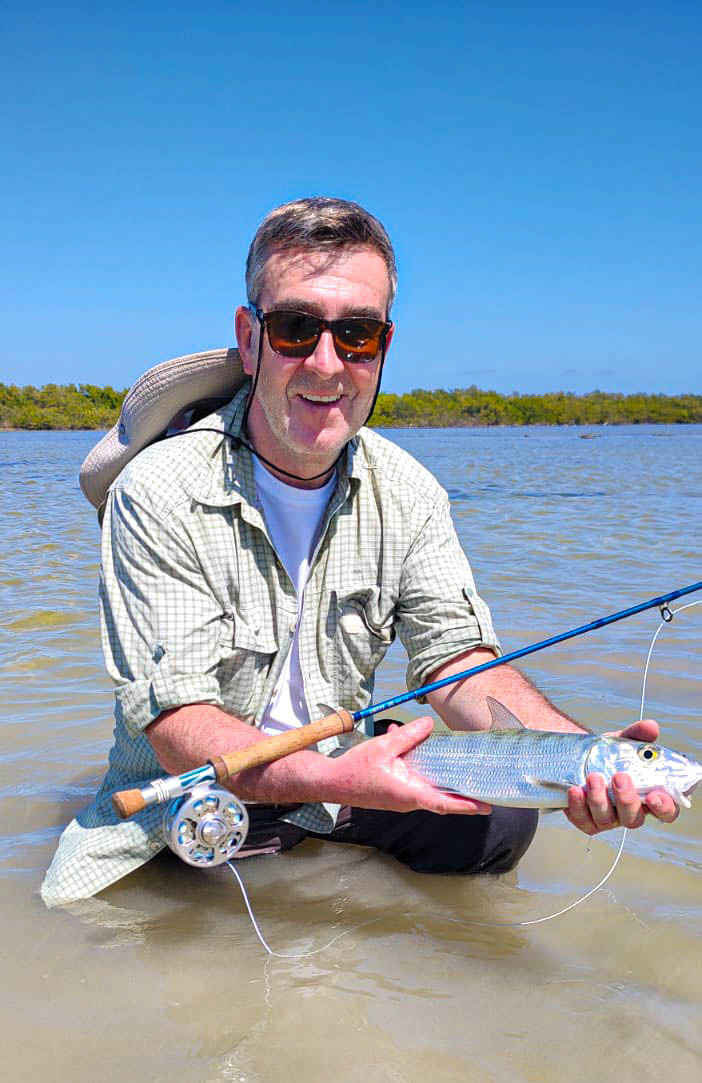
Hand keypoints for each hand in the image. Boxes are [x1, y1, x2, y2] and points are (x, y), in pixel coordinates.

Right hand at [330, 716, 491, 815]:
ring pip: (426, 784)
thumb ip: (408, 736)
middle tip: (481, 780)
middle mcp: (408, 799)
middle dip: (460, 788)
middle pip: (440, 795)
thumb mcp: (383, 746)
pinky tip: (405, 739)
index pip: (444, 803)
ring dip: (435, 769)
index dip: (466, 805)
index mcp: (408, 793)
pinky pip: (413, 778)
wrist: (332, 782)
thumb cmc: (355, 769)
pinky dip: (415, 762)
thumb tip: (429, 724)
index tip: (486, 806)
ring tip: (445, 751)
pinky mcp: (395, 792)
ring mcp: (401, 797)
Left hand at [564, 718, 679, 835]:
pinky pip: (582, 819)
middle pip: (634, 819)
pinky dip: (578, 805)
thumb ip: (638, 735)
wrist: (578, 757)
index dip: (664, 807)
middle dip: (626, 800)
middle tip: (619, 777)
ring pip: (606, 819)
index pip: (665, 811)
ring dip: (599, 800)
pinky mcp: (585, 820)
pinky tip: (575, 790)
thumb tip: (651, 727)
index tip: (654, 795)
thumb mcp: (623, 742)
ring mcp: (607, 819)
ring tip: (593, 777)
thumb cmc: (610, 755)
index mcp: (648, 796)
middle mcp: (629, 812)